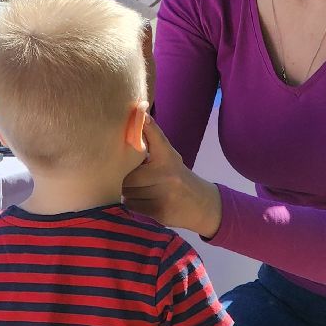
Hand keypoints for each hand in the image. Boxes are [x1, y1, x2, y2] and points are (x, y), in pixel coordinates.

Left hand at [122, 116, 221, 237]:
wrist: (201, 204)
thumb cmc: (177, 176)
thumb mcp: (169, 156)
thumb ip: (151, 140)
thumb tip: (137, 116)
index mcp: (168, 156)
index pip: (155, 136)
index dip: (146, 125)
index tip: (141, 114)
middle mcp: (167, 173)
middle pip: (128, 174)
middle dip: (124, 177)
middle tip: (127, 176)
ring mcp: (164, 193)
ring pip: (128, 191)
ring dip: (126, 192)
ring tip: (137, 189)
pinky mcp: (160, 211)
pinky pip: (132, 205)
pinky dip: (132, 204)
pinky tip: (142, 201)